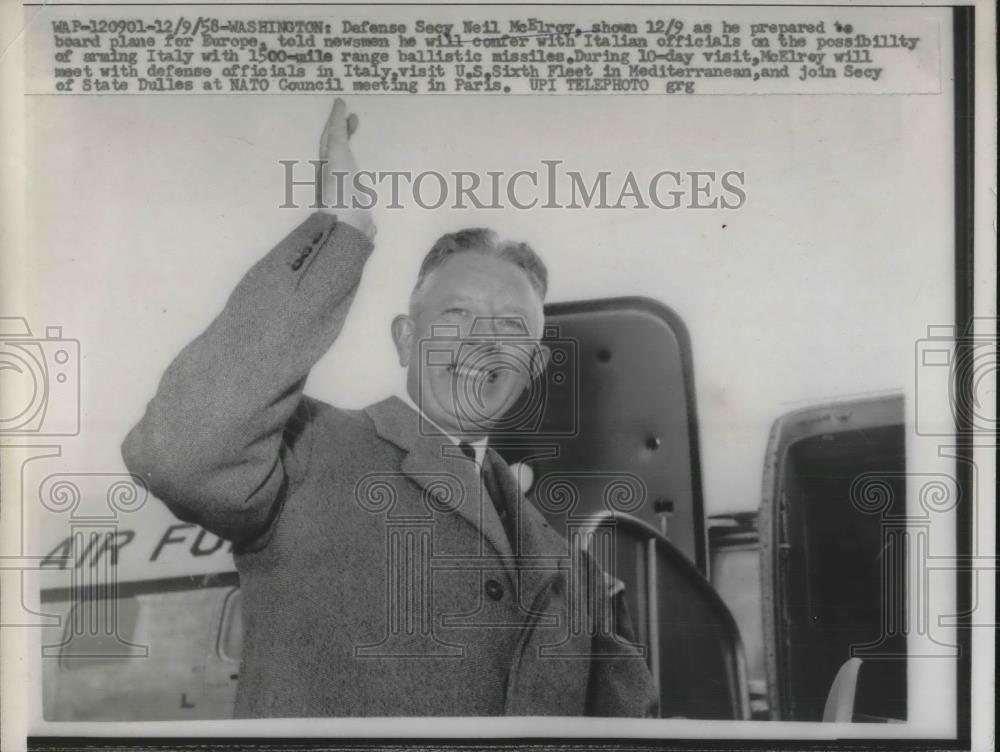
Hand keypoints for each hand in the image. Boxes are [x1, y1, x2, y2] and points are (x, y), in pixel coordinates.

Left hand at [319, 98, 374, 237]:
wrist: (347, 221)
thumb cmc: (340, 183)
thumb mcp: (337, 151)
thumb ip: (338, 130)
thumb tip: (338, 104)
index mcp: (327, 159)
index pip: (330, 134)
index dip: (336, 119)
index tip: (343, 104)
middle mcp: (333, 171)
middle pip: (337, 146)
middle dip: (344, 131)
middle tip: (355, 118)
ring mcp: (345, 185)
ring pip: (346, 159)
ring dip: (351, 146)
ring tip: (360, 138)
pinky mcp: (357, 198)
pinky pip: (358, 175)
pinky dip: (361, 165)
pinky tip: (369, 169)